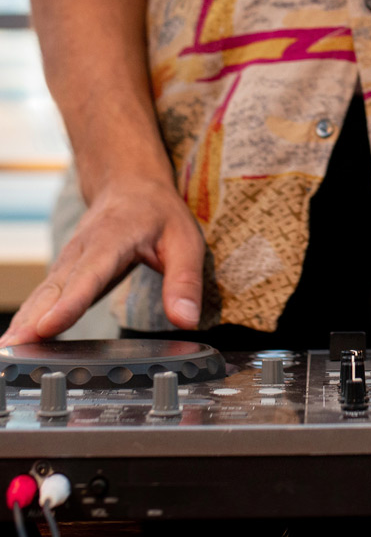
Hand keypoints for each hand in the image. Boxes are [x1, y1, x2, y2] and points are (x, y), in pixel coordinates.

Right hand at [0, 176, 203, 346]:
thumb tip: (187, 320)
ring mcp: (68, 261)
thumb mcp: (185, 242)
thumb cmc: (158, 213)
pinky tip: (16, 342)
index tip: (47, 327)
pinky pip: (43, 297)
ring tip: (7, 352)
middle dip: (33, 322)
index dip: (69, 303)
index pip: (90, 275)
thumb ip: (185, 282)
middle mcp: (82, 251)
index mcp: (113, 240)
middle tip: (12, 351)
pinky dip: (28, 318)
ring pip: (43, 295)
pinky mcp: (64, 273)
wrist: (129, 185)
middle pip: (55, 289)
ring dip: (23, 323)